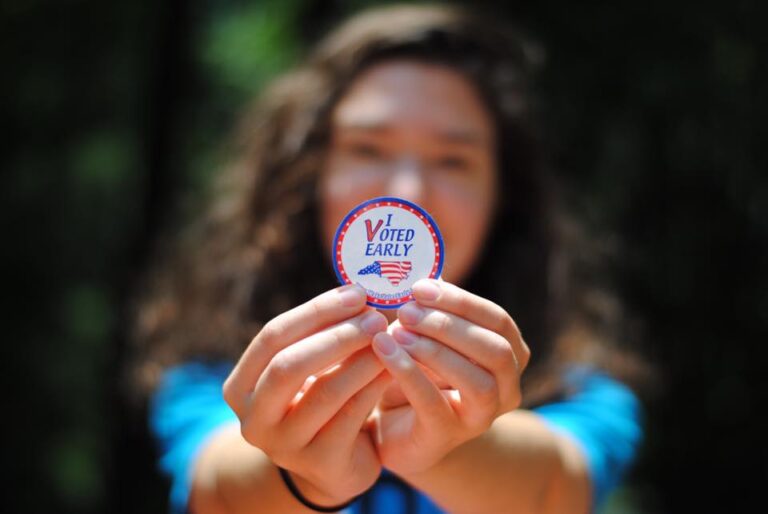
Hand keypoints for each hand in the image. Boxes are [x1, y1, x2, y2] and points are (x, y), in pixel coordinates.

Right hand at [222, 285, 390, 503]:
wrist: (335, 464)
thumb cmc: (320, 399)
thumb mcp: (308, 368)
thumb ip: (319, 333)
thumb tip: (357, 291)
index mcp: (240, 388)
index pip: (273, 336)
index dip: (316, 311)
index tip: (356, 293)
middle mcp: (253, 420)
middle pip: (289, 364)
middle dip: (337, 335)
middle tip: (375, 317)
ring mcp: (283, 447)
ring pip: (325, 391)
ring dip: (362, 358)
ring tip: (389, 338)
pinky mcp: (319, 463)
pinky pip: (351, 415)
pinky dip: (374, 384)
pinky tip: (394, 366)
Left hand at [370, 279, 529, 475]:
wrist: (393, 425)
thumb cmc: (417, 370)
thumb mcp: (427, 334)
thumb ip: (431, 307)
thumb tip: (421, 267)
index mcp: (509, 356)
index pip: (498, 321)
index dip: (462, 301)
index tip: (420, 287)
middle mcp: (506, 389)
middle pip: (495, 349)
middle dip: (449, 325)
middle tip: (406, 310)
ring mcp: (481, 418)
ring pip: (477, 381)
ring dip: (434, 350)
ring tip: (396, 332)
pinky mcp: (447, 436)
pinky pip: (434, 403)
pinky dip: (409, 373)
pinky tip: (385, 352)